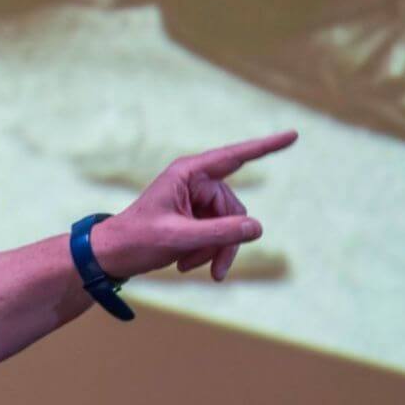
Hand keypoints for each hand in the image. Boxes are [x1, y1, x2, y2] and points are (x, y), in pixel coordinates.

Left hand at [90, 130, 295, 280]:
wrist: (111, 256)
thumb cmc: (136, 241)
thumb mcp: (179, 238)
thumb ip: (219, 233)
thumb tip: (257, 228)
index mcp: (187, 173)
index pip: (235, 157)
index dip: (266, 147)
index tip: (294, 134)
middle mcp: (194, 182)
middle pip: (235, 210)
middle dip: (225, 241)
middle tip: (213, 270)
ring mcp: (196, 200)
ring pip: (230, 227)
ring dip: (214, 251)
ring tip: (189, 267)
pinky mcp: (195, 217)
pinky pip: (218, 235)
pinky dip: (207, 253)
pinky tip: (187, 266)